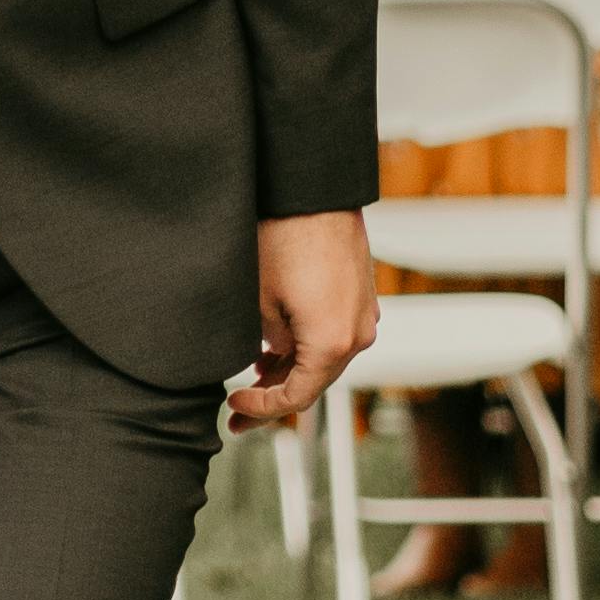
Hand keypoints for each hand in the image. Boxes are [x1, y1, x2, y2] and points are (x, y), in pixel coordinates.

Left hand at [226, 209, 378, 430]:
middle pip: (315, 382)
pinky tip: (280, 345)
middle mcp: (357, 333)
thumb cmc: (283, 237)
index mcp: (332, 343)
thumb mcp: (260, 303)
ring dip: (292, 370)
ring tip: (256, 374)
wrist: (313, 190)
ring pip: (326, 359)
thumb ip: (270, 344)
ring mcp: (364, 313)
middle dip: (276, 396)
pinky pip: (335, 334)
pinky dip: (309, 346)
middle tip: (241, 408)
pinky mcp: (360, 295)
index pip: (297, 397)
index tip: (236, 406)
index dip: (263, 408)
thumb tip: (276, 354)